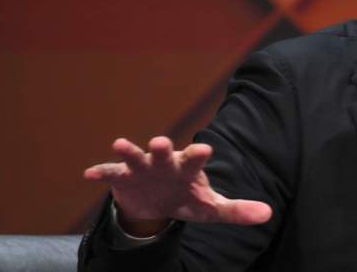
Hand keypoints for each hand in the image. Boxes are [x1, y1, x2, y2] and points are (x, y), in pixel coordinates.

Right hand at [83, 136, 271, 234]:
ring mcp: (143, 168)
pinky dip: (101, 172)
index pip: (195, 159)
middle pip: (164, 153)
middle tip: (160, 142)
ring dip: (129, 152)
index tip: (205, 148)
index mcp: (188, 168)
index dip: (198, 154)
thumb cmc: (187, 198)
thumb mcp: (210, 208)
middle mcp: (165, 162)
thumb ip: (237, 209)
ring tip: (119, 144)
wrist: (157, 204)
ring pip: (135, 157)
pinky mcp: (123, 177)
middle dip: (162, 148)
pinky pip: (110, 173)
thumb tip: (268, 214)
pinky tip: (89, 174)